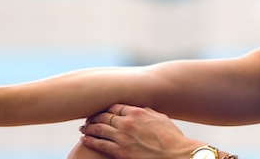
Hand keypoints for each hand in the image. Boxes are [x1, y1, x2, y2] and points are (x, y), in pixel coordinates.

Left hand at [79, 104, 200, 158]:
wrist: (175, 154)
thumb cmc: (172, 137)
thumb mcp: (161, 119)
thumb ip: (148, 112)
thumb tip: (140, 109)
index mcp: (138, 112)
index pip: (115, 106)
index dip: (106, 108)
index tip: (102, 110)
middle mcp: (128, 122)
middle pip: (104, 116)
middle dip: (94, 116)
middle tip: (88, 118)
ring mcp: (122, 137)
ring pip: (99, 128)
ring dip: (89, 127)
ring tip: (84, 128)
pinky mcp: (120, 151)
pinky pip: (100, 144)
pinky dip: (90, 140)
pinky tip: (85, 139)